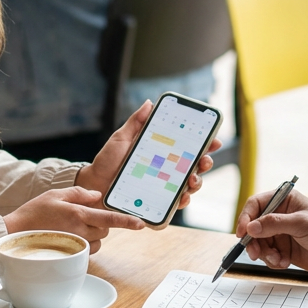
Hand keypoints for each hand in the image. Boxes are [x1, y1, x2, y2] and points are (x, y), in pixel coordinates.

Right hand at [3, 187, 143, 252]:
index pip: (108, 218)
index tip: (141, 225)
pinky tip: (69, 237)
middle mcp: (79, 231)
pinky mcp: (70, 255)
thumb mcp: (55, 194)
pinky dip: (85, 243)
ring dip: (92, 234)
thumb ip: (79, 193)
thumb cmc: (33, 212)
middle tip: (82, 216)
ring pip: (98, 240)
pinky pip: (87, 250)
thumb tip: (97, 195)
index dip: (126, 221)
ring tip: (71, 227)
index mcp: (78, 214)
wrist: (15, 233)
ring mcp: (75, 245)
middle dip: (100, 222)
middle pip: (105, 229)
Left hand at [75, 101, 221, 212]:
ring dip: (197, 182)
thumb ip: (135, 122)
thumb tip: (149, 103)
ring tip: (193, 179)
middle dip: (205, 162)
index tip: (213, 139)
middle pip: (193, 166)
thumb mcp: (121, 138)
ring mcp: (163, 187)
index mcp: (161, 152)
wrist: (93, 184)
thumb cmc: (107, 161)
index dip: (204, 143)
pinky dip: (182, 201)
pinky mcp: (156, 202)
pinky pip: (174, 204)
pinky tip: (182, 197)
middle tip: (205, 159)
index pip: (187, 147)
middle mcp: (166, 170)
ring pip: (188, 185)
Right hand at [237, 189, 307, 275]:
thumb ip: (275, 224)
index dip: (245, 218)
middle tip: (256, 254)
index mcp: (283, 200)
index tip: (242, 233)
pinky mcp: (282, 249)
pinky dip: (272, 261)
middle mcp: (279, 215)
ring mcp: (279, 233)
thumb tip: (251, 227)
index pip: (256, 204)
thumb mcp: (301, 224)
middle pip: (253, 226)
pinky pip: (267, 255)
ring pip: (258, 243)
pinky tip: (285, 262)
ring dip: (264, 254)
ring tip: (278, 260)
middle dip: (253, 241)